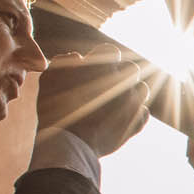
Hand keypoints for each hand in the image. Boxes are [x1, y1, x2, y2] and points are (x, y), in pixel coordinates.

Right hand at [35, 45, 151, 157]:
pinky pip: (143, 113)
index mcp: (101, 66)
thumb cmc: (54, 110)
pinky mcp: (137, 122)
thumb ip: (63, 63)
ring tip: (115, 105)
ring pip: (142, 90)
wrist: (68, 143)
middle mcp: (122, 80)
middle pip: (131, 69)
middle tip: (106, 89)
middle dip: (121, 76)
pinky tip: (120, 121)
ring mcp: (132, 102)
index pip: (110, 50)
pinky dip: (135, 116)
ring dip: (132, 94)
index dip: (103, 58)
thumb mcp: (49, 80)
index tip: (97, 69)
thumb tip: (77, 57)